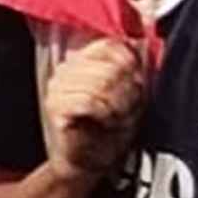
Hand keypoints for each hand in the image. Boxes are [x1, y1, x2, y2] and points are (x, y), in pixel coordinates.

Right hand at [42, 38, 145, 179]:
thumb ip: (132, 65)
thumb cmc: (110, 130)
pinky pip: (90, 101)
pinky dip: (105, 114)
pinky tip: (104, 123)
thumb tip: (141, 34)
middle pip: (111, 66)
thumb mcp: (129, 93)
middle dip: (127, 91)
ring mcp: (58, 87)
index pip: (111, 45)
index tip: (134, 87)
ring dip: (118, 106)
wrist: (89, 163)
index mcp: (83, 60)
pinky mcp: (55, 106)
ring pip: (102, 82)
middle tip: (124, 110)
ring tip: (115, 118)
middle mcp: (66, 69)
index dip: (131, 66)